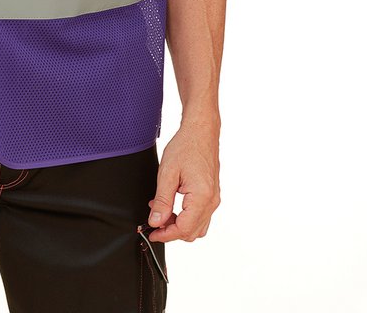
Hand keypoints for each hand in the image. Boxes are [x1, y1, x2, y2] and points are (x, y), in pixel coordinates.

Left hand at [143, 119, 219, 242]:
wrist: (201, 131)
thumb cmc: (186, 146)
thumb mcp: (167, 174)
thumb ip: (162, 201)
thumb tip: (156, 221)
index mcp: (202, 197)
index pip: (184, 229)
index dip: (166, 234)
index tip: (152, 232)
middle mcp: (212, 201)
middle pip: (192, 232)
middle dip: (171, 231)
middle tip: (154, 221)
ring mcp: (214, 198)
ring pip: (198, 226)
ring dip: (179, 224)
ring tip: (161, 212)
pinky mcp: (212, 194)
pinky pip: (201, 215)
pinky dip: (186, 216)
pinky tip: (172, 206)